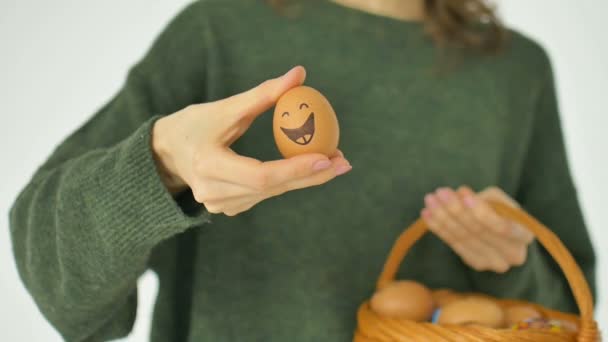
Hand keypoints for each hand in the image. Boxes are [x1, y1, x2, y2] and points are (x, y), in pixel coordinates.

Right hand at [152, 66, 351, 215]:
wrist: (166, 155)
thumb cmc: (194, 125)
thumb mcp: (225, 107)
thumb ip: (263, 94)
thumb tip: (300, 74)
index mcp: (208, 166)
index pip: (260, 175)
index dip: (295, 169)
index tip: (326, 157)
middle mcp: (212, 192)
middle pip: (272, 188)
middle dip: (312, 175)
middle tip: (344, 161)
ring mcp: (219, 205)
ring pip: (272, 193)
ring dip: (306, 179)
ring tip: (336, 161)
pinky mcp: (227, 208)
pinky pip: (265, 194)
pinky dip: (289, 181)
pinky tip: (311, 169)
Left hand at [421, 186, 533, 272]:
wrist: (507, 238)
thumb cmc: (504, 213)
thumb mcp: (502, 201)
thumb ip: (485, 198)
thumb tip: (460, 195)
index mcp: (524, 235)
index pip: (502, 226)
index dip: (480, 210)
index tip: (462, 191)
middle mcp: (512, 254)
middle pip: (478, 232)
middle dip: (455, 210)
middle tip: (439, 192)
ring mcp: (493, 263)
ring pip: (463, 238)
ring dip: (443, 218)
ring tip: (430, 201)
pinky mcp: (476, 263)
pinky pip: (454, 245)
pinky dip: (439, 228)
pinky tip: (427, 214)